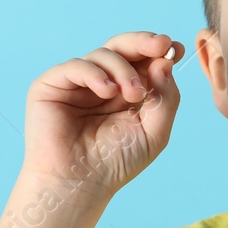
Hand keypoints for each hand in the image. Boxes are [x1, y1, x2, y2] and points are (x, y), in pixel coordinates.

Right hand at [21, 31, 182, 202]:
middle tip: (161, 44)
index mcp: (125, 92)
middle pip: (122, 47)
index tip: (176, 48)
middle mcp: (101, 83)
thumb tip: (165, 60)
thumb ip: (165, 97)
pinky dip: (95, 74)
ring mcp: (76, 83)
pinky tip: (107, 92)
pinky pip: (76, 66)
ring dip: (123, 69)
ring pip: (103, 54)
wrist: (79, 185)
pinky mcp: (51, 85)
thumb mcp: (154, 132)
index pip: (142, 60)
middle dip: (144, 43)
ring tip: (134, 95)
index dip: (158, 49)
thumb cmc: (115, 164)